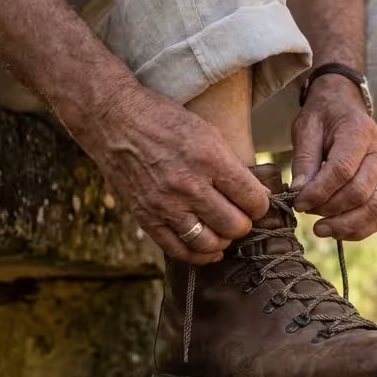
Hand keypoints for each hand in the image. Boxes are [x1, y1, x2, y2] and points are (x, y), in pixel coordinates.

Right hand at [79, 80, 270, 263]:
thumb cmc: (164, 121)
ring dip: (223, 240)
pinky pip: (179, 250)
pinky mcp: (146, 218)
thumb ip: (233, 166)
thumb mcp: (208, 132)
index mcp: (209, 159)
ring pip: (210, 243)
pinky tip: (210, 250)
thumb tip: (259, 195)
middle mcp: (188, 185)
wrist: (114, 120)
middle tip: (241, 216)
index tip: (257, 203)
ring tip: (224, 230)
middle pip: (235, 226)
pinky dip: (200, 255)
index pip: (253, 200)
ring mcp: (165, 205)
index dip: (261, 205)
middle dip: (245, 223)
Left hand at [290, 77, 376, 240]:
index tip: (298, 203)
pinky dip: (359, 229)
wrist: (344, 109)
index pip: (342, 170)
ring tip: (319, 229)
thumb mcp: (305, 128)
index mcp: (360, 132)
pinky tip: (336, 231)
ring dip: (346, 224)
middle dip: (329, 208)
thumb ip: (304, 160)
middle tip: (305, 210)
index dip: (319, 191)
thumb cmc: (323, 118)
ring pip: (375, 208)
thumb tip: (299, 193)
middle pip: (359, 192)